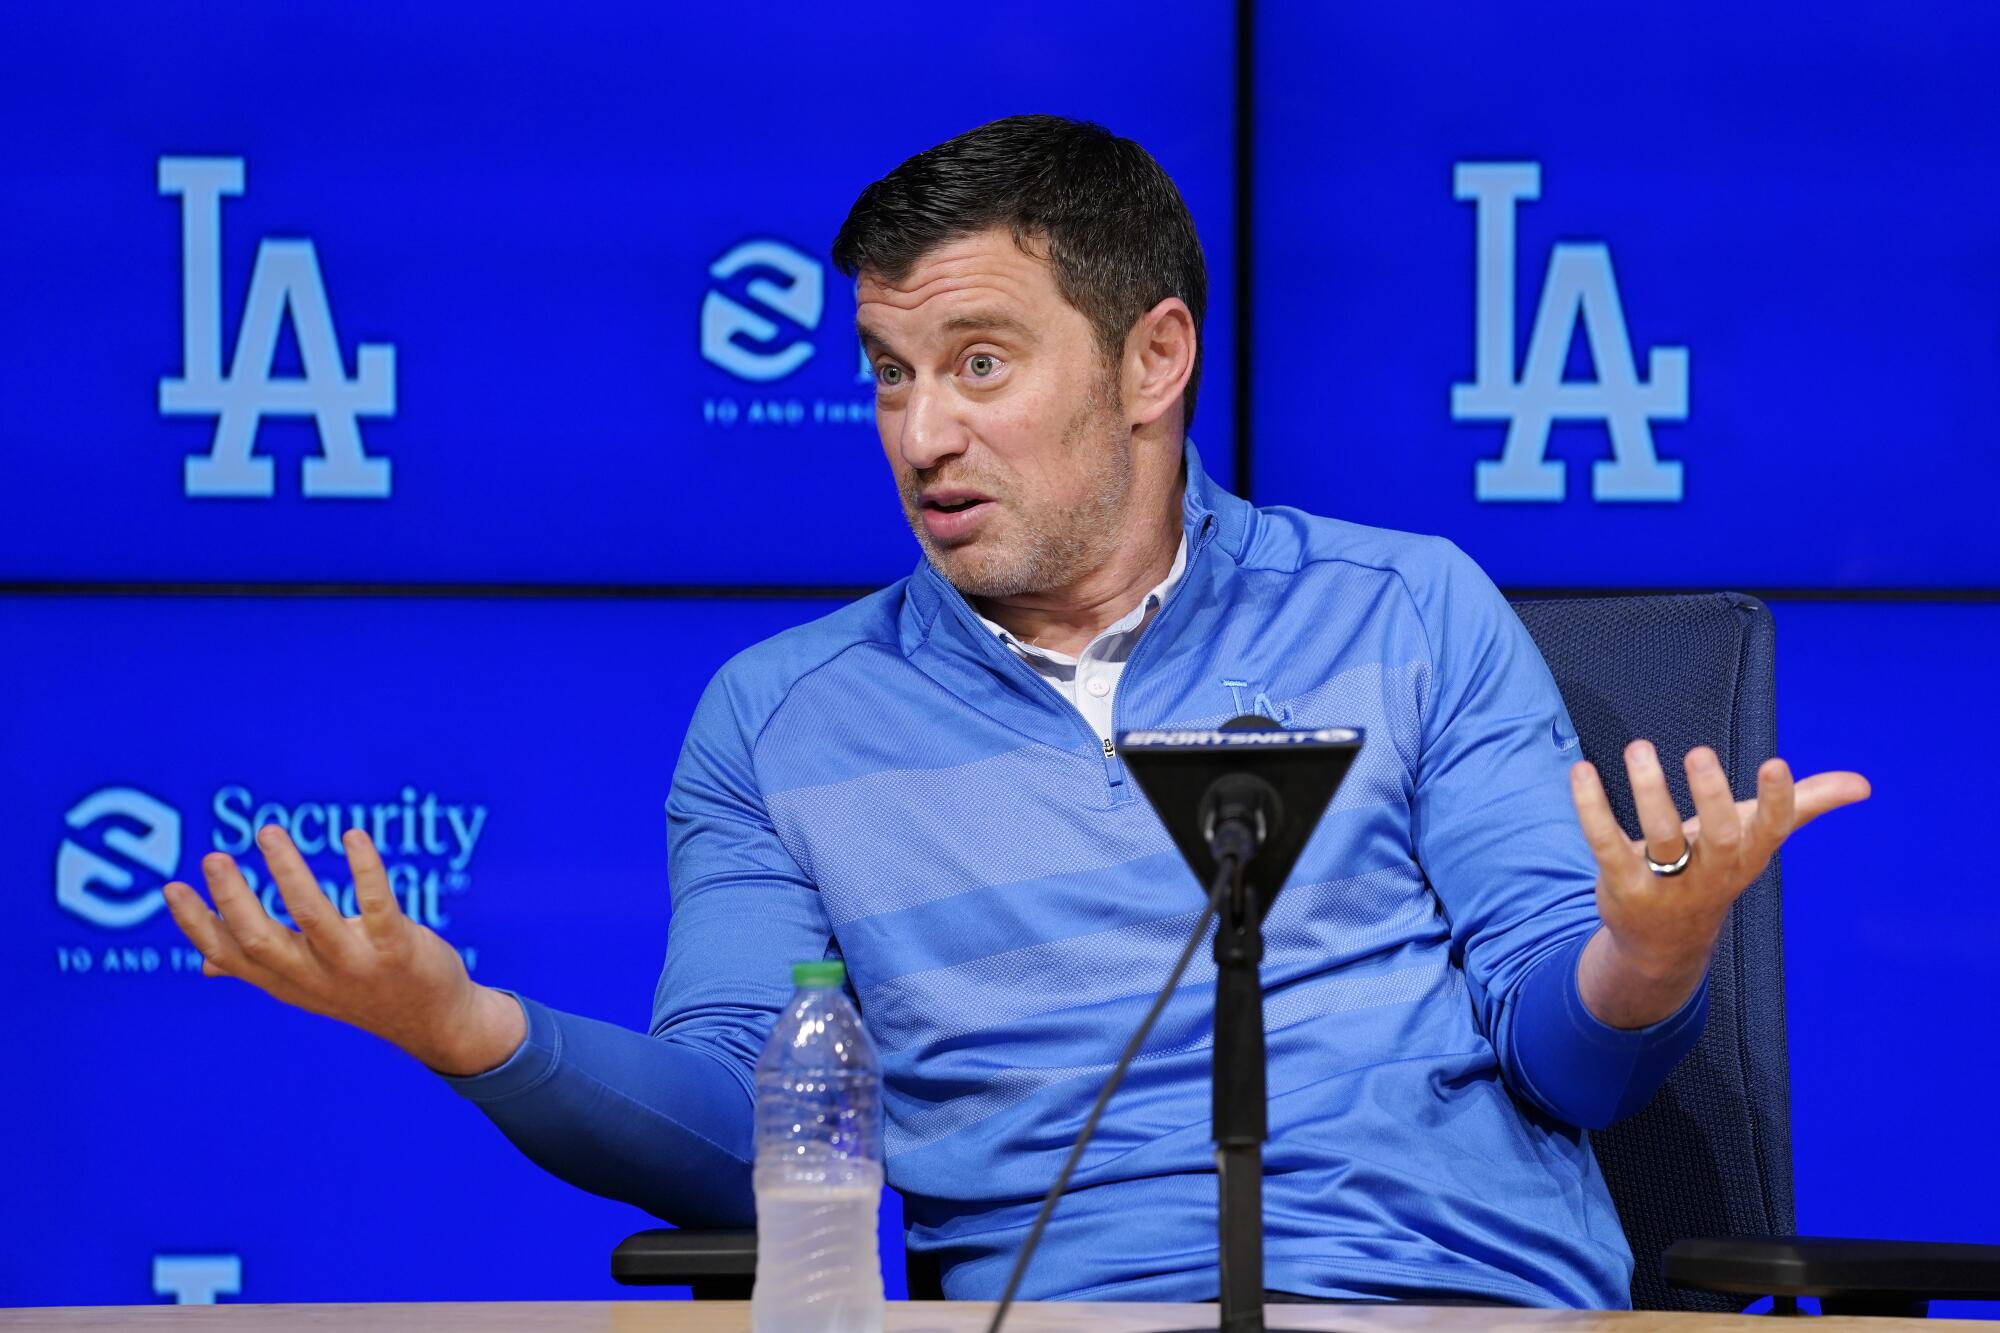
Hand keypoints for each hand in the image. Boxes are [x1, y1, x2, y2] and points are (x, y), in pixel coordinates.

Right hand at [161, 824, 525, 1075]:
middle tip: (214, 856)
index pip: (231, 957)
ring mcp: (357, 965)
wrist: (437, 1022)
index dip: (198, 926)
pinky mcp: (398, 950)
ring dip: (290, 874)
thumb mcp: (307, 986)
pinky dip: (365, 869)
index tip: (172, 887)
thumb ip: (262, 967)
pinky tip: (353, 835)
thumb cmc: (365, 992)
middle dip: (234, 900)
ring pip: (314, 918)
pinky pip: (377, 905)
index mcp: (286, 982)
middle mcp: (315, 977)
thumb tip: (207, 964)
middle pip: (262, 941)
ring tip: (268, 832)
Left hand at [1568, 740, 1869, 1024]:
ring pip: (1660, 837)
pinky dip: (1593, 808)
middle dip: (1711, 796)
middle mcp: (1712, 873)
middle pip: (1719, 838)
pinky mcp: (1623, 886)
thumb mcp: (1755, 840)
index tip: (1776, 764)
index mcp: (1748, 857)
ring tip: (1639, 748)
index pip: (1771, 830)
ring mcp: (1667, 884)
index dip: (1776, 800)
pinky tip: (1582, 771)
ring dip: (1649, 792)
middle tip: (1701, 752)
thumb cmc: (1715, 872)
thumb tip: (1863, 784)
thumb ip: (1805, 806)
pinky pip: (1606, 845)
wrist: (1664, 945)